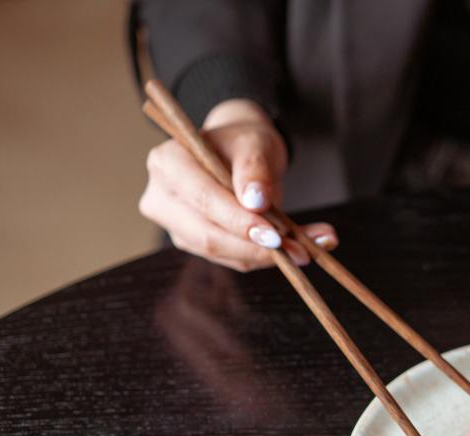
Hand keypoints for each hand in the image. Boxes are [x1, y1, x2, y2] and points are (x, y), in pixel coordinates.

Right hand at [139, 98, 337, 270]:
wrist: (240, 153)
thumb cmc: (243, 143)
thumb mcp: (255, 143)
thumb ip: (254, 168)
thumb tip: (256, 201)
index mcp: (168, 162)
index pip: (203, 200)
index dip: (239, 221)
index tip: (277, 235)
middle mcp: (163, 197)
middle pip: (208, 235)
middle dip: (256, 247)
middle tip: (300, 251)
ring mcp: (175, 224)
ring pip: (221, 253)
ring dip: (266, 257)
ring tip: (307, 250)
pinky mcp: (193, 243)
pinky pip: (231, 258)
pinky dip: (263, 257)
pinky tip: (295, 250)